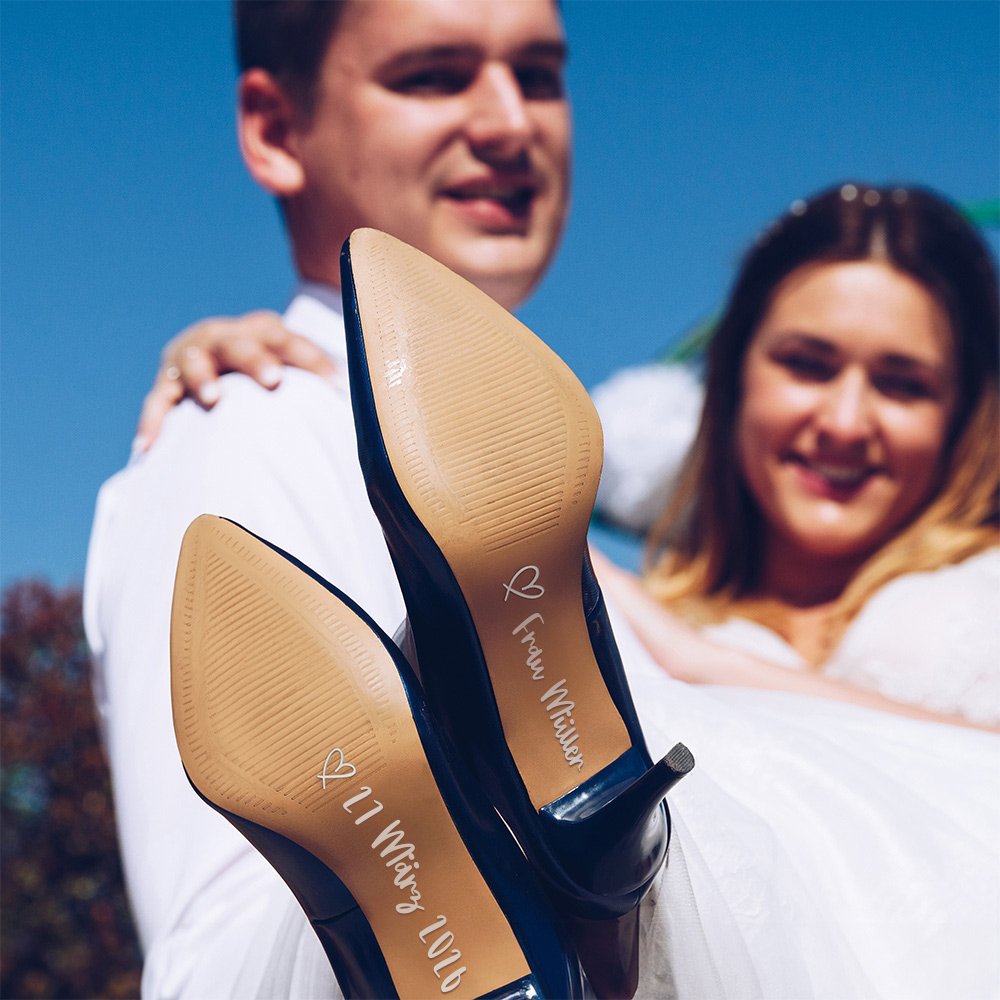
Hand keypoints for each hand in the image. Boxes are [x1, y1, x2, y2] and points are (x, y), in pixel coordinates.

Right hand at [134, 311, 336, 451]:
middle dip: (257, 360)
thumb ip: (321, 381)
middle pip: (241, 342)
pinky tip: (147, 446)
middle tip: (273, 380)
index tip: (336, 384)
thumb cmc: (269, 366)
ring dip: (204, 378)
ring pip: (194, 362)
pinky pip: (157, 401)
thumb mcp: (292, 361)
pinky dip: (153, 422)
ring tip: (213, 400)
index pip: (291, 341)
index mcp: (262, 330)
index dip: (313, 360)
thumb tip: (369, 411)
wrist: (216, 344)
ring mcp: (191, 356)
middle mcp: (223, 337)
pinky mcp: (166, 381)